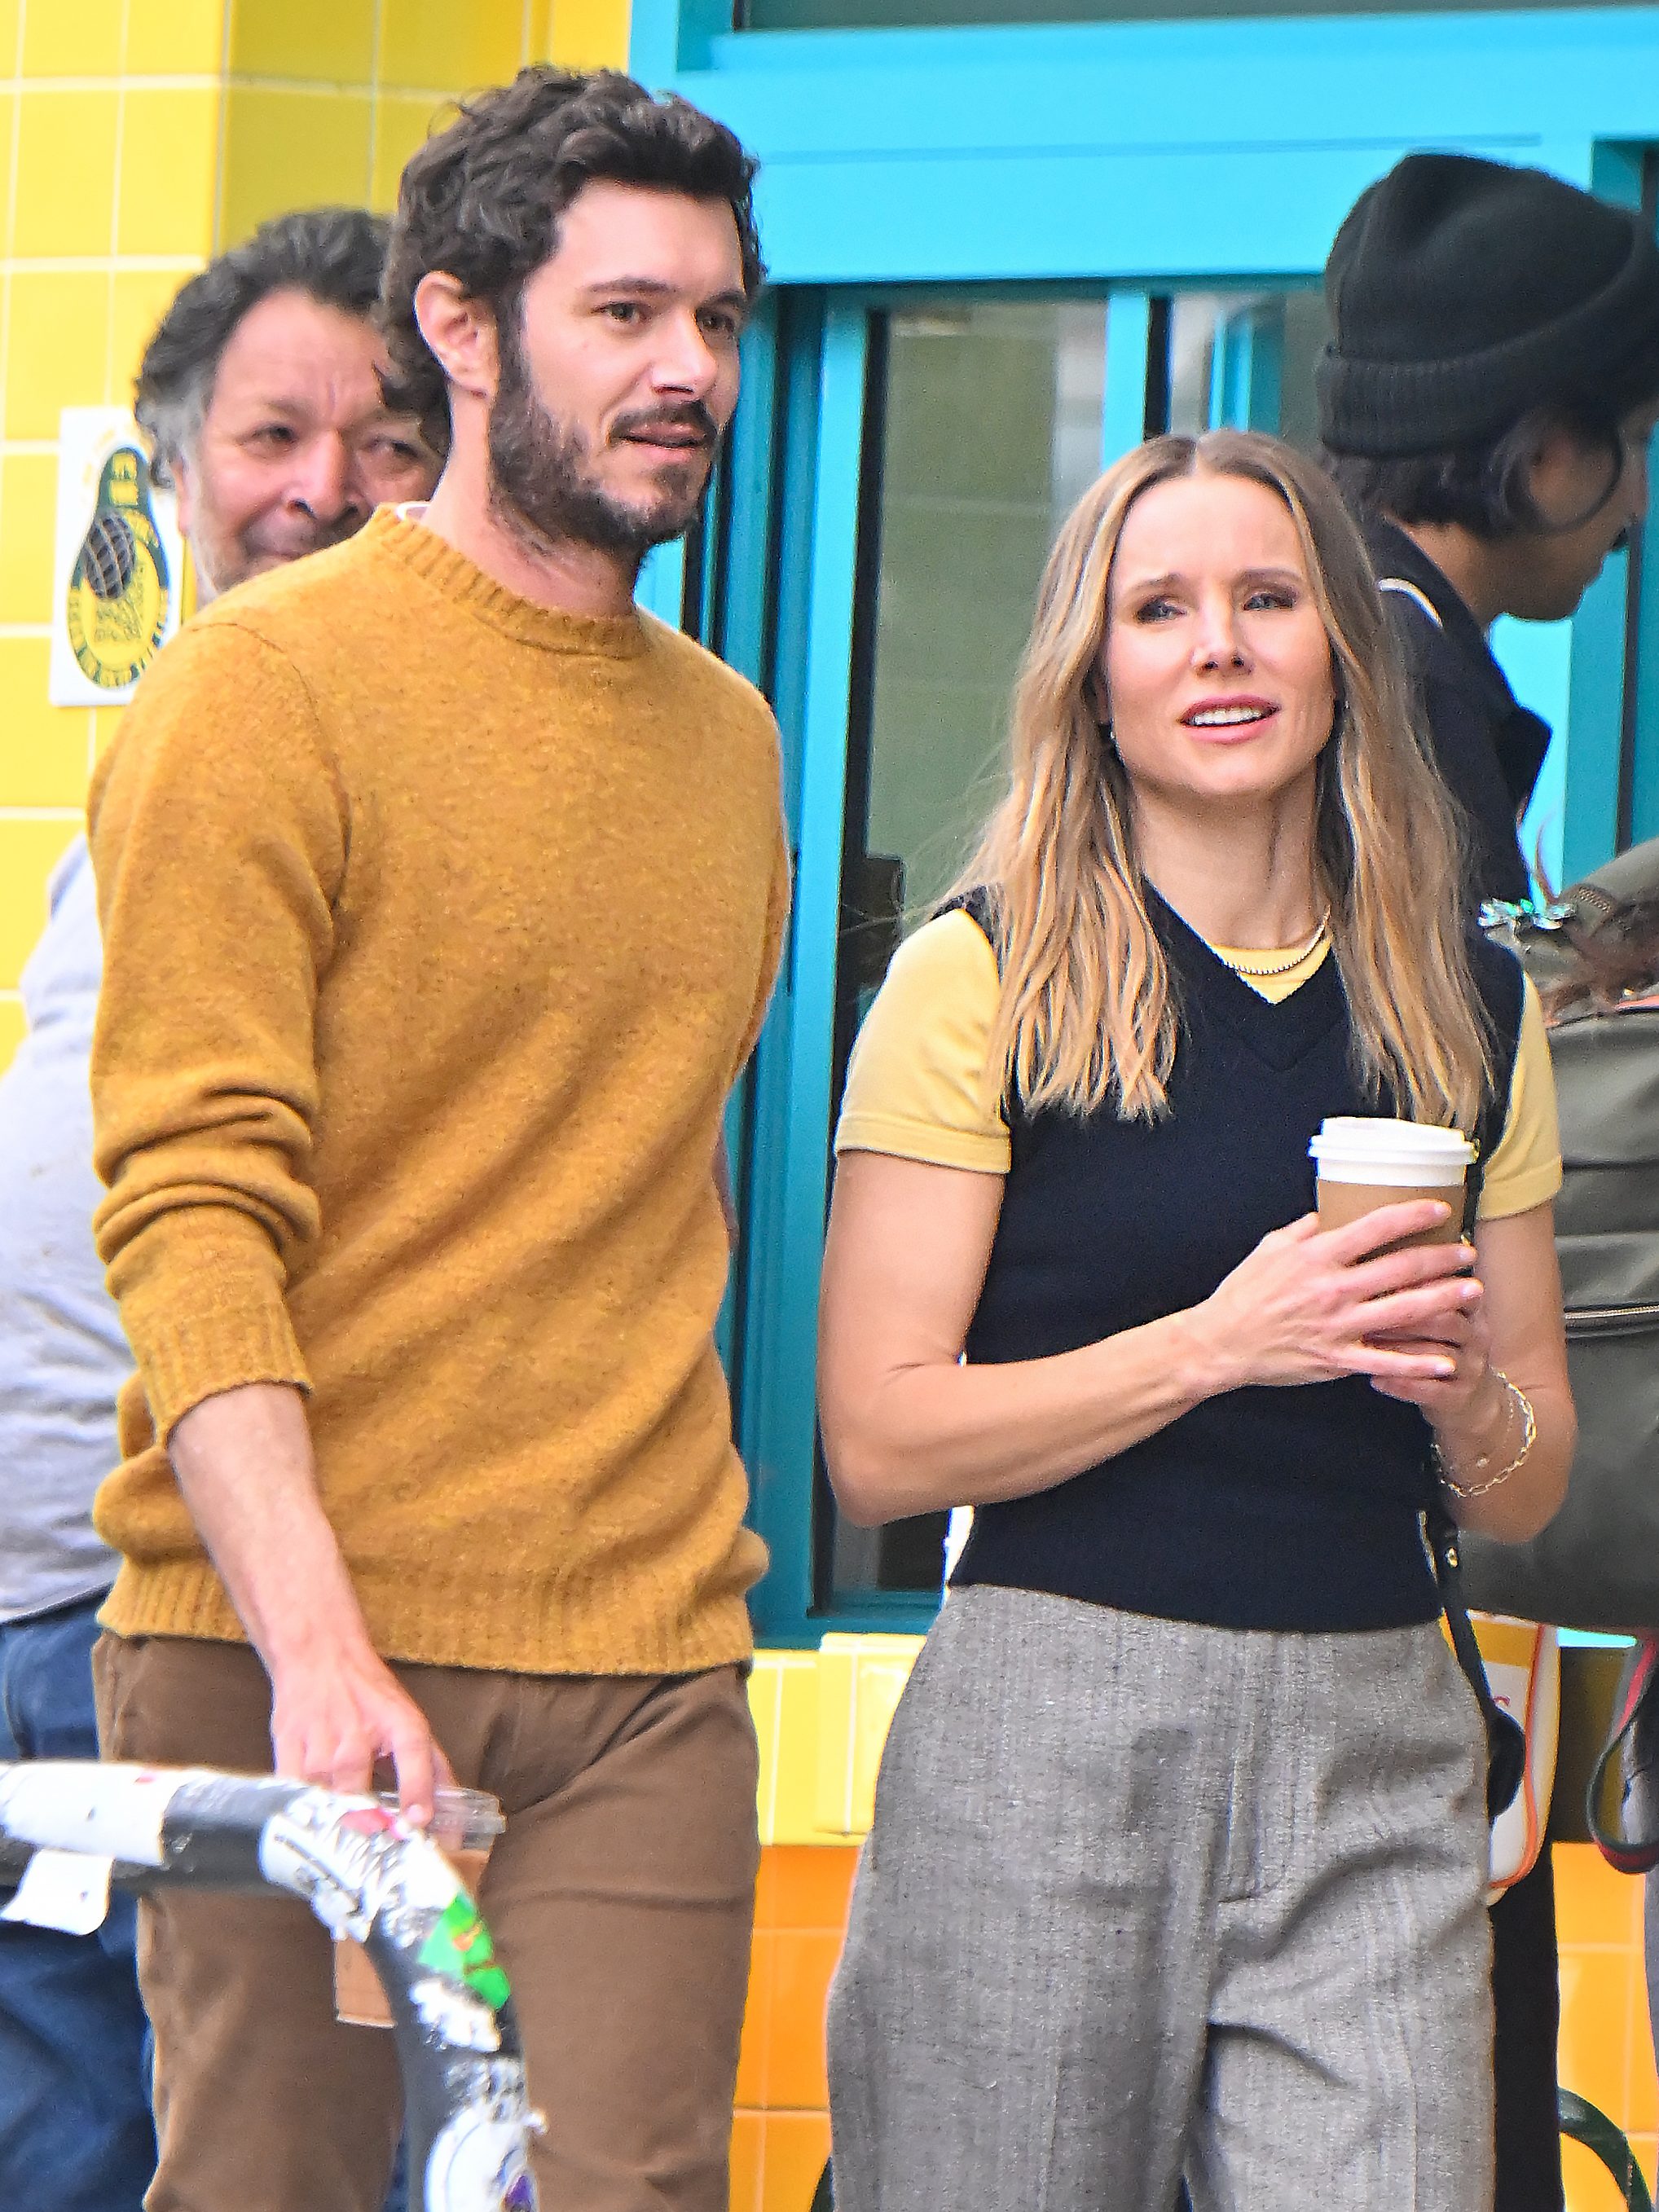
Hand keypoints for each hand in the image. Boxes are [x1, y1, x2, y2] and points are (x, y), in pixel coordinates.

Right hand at [267, 1641, 453, 1826]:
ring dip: (329, 1814)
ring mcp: (319, 1733)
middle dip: (361, 1813)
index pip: (412, 1750)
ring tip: (340, 1842)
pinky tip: (309, 1822)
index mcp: (397, 1720)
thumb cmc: (371, 1696)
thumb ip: (432, 1767)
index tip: (418, 1820)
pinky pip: (290, 1782)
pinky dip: (299, 1805)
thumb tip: (454, 1817)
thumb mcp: (409, 1721)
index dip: (416, 1787)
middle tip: (371, 1842)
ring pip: (320, 1783)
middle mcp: (358, 1725)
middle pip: (354, 1775)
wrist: (321, 1655)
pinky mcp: (287, 1740)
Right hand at [1188, 1204, 1480, 1393]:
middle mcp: (1334, 1289)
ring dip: (1444, 1300)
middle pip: (1401, 1268)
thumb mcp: (1268, 1249)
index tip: (1439, 1209)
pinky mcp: (1337, 1360)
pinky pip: (1386, 1363)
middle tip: (1468, 1252)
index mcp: (1317, 1256)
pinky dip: (1418, 1363)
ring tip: (1473, 1291)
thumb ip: (1301, 1231)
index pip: (1375, 1227)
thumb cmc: (1242, 1294)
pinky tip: (1447, 1360)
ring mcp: (1338, 1326)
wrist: (1221, 1342)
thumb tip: (1325, 1216)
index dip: (1412, 1215)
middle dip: (1442, 1258)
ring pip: (1404, 1312)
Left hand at [1367, 1265, 1495, 1426]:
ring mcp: (1469, 1369)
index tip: (1390, 1268)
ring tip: (1367, 1340)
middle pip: (1445, 1318)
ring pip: (1436, 1354)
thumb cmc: (1440, 1346)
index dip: (1430, 1278)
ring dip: (1400, 1347)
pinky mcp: (1457, 1399)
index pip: (1459, 1287)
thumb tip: (1376, 1253)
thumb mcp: (1443, 1315)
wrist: (1471, 1403)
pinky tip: (1376, 1379)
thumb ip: (1421, 1287)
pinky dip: (1402, 1385)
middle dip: (1407, 1310)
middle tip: (1368, 1304)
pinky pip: (1431, 1391)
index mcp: (1471, 1310)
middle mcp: (1475, 1337)